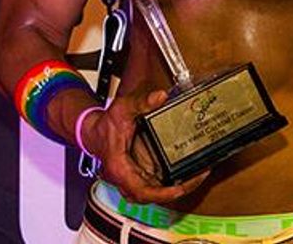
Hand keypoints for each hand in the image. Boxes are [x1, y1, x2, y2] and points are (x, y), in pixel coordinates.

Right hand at [81, 89, 208, 202]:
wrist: (93, 131)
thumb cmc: (105, 125)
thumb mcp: (123, 109)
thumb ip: (141, 102)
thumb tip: (160, 97)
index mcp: (120, 168)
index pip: (141, 191)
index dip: (162, 194)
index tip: (179, 188)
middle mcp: (125, 178)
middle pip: (152, 196)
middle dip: (176, 191)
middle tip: (198, 177)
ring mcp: (132, 178)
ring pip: (154, 193)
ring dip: (175, 188)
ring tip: (197, 175)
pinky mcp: (137, 174)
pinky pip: (154, 184)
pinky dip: (170, 182)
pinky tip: (185, 172)